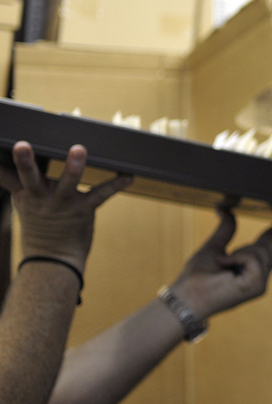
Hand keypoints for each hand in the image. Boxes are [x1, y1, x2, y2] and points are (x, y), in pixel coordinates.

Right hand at [0, 142, 131, 271]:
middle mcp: (40, 198)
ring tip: (78, 150)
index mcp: (23, 194)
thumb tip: (26, 156)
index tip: (1, 145)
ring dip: (73, 167)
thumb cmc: (40, 225)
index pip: (5, 176)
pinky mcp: (83, 210)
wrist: (53, 258)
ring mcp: (63, 204)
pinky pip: (101, 195)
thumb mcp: (25, 204)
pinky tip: (128, 176)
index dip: (1, 163)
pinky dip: (116, 185)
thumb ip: (27, 182)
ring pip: (66, 184)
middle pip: (29, 177)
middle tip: (22, 145)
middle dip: (25, 162)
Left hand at [169, 207, 271, 320]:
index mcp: (249, 267)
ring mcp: (260, 282)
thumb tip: (225, 210)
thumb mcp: (213, 247)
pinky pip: (254, 258)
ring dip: (241, 251)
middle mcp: (259, 275)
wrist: (187, 296)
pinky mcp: (258, 285)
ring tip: (224, 263)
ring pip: (262, 251)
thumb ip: (225, 230)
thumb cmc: (196, 278)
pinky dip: (238, 258)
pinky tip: (226, 266)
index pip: (269, 245)